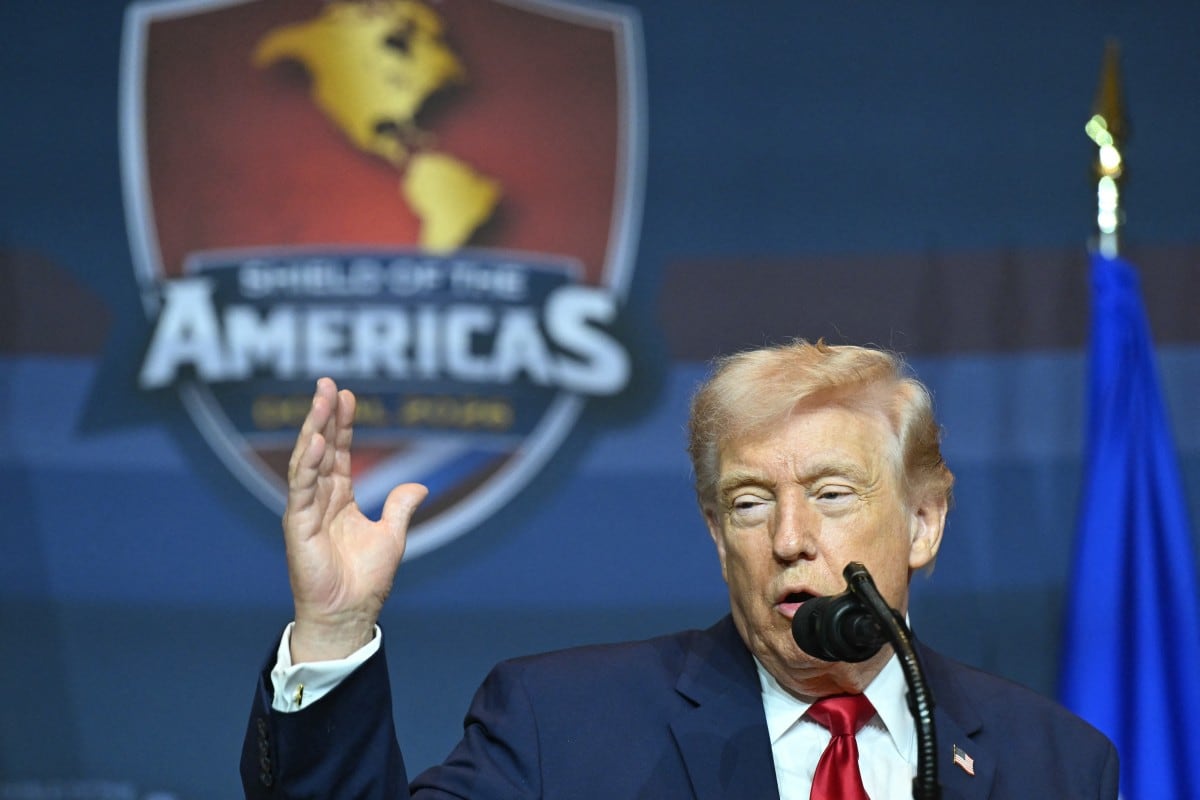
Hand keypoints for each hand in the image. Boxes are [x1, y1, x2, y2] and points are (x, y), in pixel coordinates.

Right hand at [284, 378, 427, 662]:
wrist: (349, 614)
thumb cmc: (366, 581)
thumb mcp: (392, 536)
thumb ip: (400, 507)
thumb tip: (419, 486)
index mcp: (339, 499)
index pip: (339, 452)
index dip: (342, 423)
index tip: (348, 394)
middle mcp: (319, 500)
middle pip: (320, 448)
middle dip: (323, 415)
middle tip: (328, 383)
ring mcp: (305, 511)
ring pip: (307, 461)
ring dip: (314, 429)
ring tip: (321, 401)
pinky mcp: (297, 527)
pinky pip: (301, 489)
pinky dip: (308, 464)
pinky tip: (317, 441)